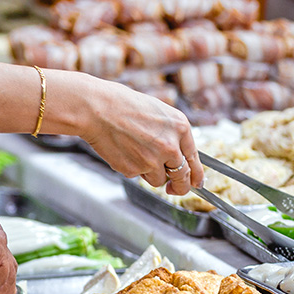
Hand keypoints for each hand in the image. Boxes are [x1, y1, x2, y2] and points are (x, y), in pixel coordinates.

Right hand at [78, 78, 203, 195]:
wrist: (96, 109)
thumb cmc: (122, 105)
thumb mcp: (157, 112)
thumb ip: (171, 134)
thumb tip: (176, 155)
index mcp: (180, 128)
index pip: (195, 159)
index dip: (196, 175)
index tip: (195, 183)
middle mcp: (171, 146)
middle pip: (182, 177)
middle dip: (179, 186)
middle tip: (174, 188)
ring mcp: (152, 160)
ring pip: (158, 180)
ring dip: (150, 173)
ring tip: (134, 152)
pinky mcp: (134, 170)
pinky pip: (137, 176)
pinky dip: (131, 168)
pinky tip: (122, 150)